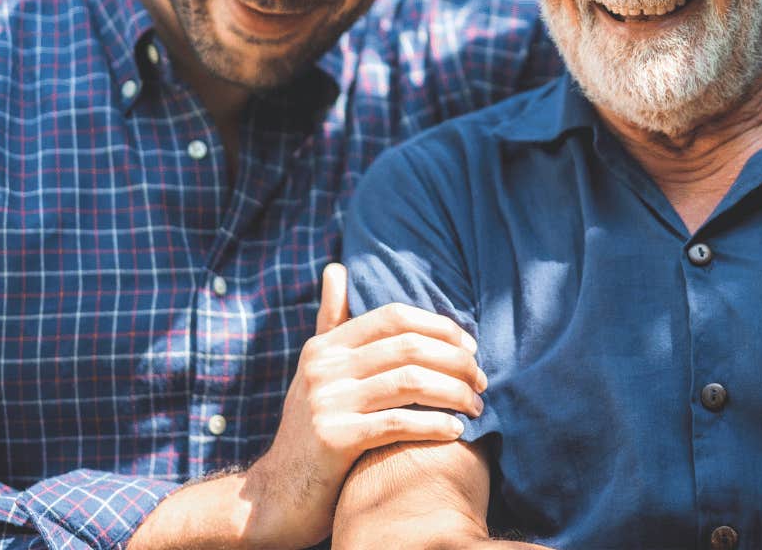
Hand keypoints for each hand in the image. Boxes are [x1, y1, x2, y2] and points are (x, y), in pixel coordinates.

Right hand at [237, 263, 488, 547]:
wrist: (279, 493)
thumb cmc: (311, 427)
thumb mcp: (317, 370)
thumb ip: (331, 321)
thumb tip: (336, 268)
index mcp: (325, 346)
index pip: (395, 317)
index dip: (440, 327)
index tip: (471, 348)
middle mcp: (323, 368)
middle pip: (410, 347)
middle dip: (457, 362)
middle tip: (481, 382)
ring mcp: (325, 402)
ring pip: (411, 382)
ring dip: (455, 394)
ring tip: (476, 407)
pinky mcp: (333, 439)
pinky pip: (398, 423)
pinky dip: (435, 424)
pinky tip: (456, 430)